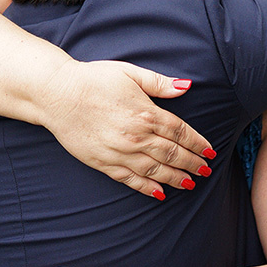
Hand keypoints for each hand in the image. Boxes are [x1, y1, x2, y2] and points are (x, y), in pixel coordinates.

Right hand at [41, 60, 213, 198]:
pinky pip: (130, 179)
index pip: (180, 132)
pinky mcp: (103, 162)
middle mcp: (136, 136)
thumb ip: (159, 83)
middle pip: (172, 154)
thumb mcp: (129, 73)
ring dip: (175, 178)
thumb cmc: (93, 79)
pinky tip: (160, 193)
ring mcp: (119, 152)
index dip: (197, 143)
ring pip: (155, 170)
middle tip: (206, 170)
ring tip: (190, 183)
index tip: (210, 152)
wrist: (57, 94)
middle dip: (192, 163)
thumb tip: (186, 86)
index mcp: (145, 113)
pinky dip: (147, 188)